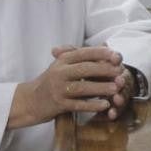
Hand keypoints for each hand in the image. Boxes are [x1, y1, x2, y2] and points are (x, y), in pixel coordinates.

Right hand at [7, 45, 130, 127]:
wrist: (30, 101)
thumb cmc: (52, 81)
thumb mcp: (63, 65)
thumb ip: (82, 56)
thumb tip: (106, 45)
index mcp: (62, 60)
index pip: (83, 53)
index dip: (101, 53)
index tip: (116, 55)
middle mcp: (59, 72)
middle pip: (85, 69)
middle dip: (104, 70)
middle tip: (120, 72)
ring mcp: (58, 89)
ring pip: (82, 87)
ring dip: (101, 88)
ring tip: (116, 88)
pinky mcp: (58, 104)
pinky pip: (78, 104)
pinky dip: (92, 105)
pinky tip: (105, 105)